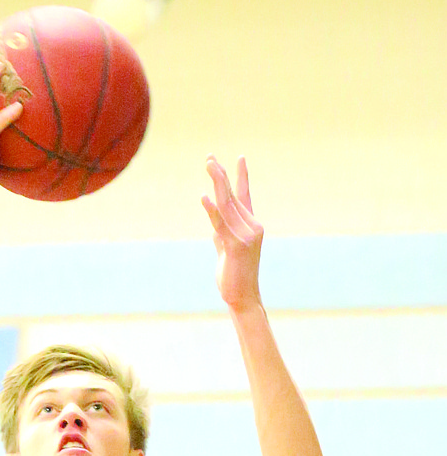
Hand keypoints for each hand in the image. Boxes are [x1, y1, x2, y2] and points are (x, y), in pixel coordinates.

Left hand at [202, 157, 263, 316]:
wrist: (242, 297)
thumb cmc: (234, 275)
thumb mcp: (226, 248)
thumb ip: (221, 232)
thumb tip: (214, 218)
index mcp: (250, 225)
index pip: (244, 196)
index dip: (240, 177)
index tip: (239, 158)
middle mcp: (251, 226)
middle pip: (233, 196)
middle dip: (221, 175)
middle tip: (209, 158)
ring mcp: (245, 235)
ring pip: (227, 205)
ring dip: (217, 183)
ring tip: (209, 164)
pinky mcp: (236, 246)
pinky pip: (220, 224)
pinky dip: (211, 210)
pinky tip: (204, 196)